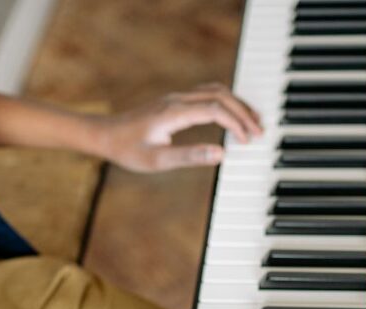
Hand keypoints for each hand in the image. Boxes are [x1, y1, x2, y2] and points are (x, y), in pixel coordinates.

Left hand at [90, 83, 262, 171]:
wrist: (105, 135)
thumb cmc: (128, 150)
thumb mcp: (158, 160)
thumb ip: (190, 156)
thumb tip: (221, 153)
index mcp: (174, 112)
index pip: (215, 109)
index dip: (236, 123)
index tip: (247, 140)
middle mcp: (177, 100)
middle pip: (221, 95)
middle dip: (244, 112)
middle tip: (260, 132)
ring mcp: (176, 98)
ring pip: (216, 91)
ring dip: (237, 104)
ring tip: (253, 122)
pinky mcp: (175, 101)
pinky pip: (207, 94)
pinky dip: (226, 102)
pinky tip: (232, 115)